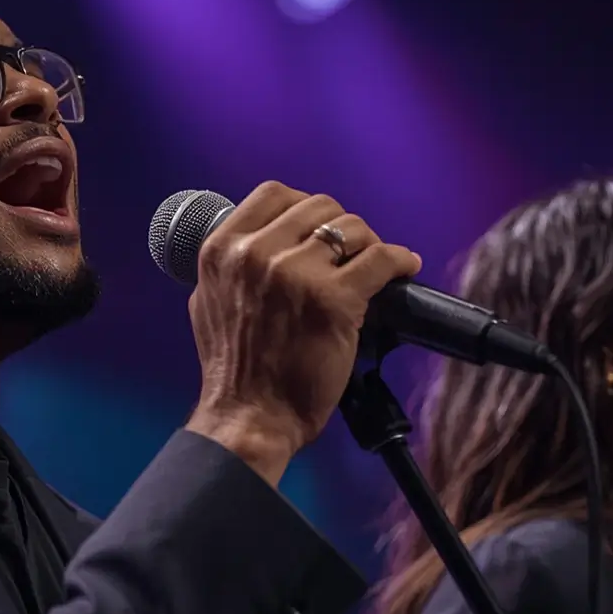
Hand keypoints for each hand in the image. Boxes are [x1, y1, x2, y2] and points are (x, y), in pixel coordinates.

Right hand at [183, 182, 420, 483]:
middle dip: (340, 228)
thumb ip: (232, 267)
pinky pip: (382, 258)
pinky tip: (404, 269)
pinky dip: (400, 260)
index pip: (274, 194)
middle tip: (351, 255)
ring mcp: (295, 274)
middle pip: (319, 208)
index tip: (318, 229)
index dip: (304, 207)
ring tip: (373, 267)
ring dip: (368, 244)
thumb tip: (260, 242)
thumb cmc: (232, 372)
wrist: (248, 419)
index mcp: (222, 250)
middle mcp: (255, 253)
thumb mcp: (208, 302)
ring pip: (352, 228)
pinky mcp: (335, 300)